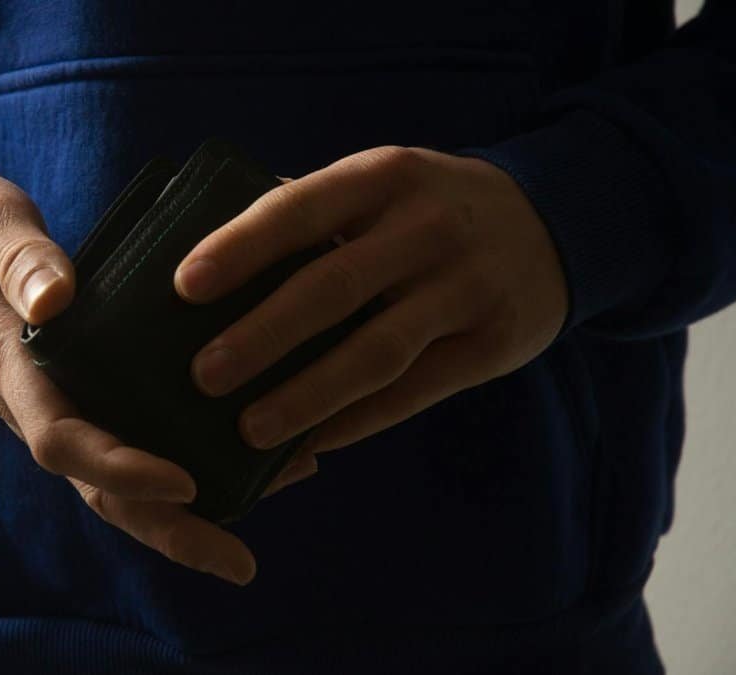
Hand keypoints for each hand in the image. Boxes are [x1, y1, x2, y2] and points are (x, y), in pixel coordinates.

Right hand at [0, 169, 256, 584]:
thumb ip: (16, 257)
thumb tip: (56, 298)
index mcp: (15, 371)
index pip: (64, 441)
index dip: (121, 469)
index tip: (183, 481)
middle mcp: (45, 404)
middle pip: (104, 489)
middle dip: (171, 530)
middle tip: (242, 566)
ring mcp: (69, 404)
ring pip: (130, 476)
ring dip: (199, 503)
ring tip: (286, 487)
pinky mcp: (93, 390)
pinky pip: (143, 434)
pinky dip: (200, 451)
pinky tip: (266, 438)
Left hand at [173, 146, 567, 454]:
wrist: (552, 223)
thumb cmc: (429, 207)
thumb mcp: (380, 183)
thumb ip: (308, 208)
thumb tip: (203, 248)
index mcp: (383, 178)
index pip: (299, 210)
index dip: (240, 248)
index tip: (183, 286)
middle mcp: (426, 228)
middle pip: (332, 287)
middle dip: (261, 336)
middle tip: (202, 376)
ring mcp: (465, 288)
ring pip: (375, 351)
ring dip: (306, 395)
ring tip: (248, 429)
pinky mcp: (493, 343)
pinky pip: (414, 391)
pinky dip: (357, 421)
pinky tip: (310, 442)